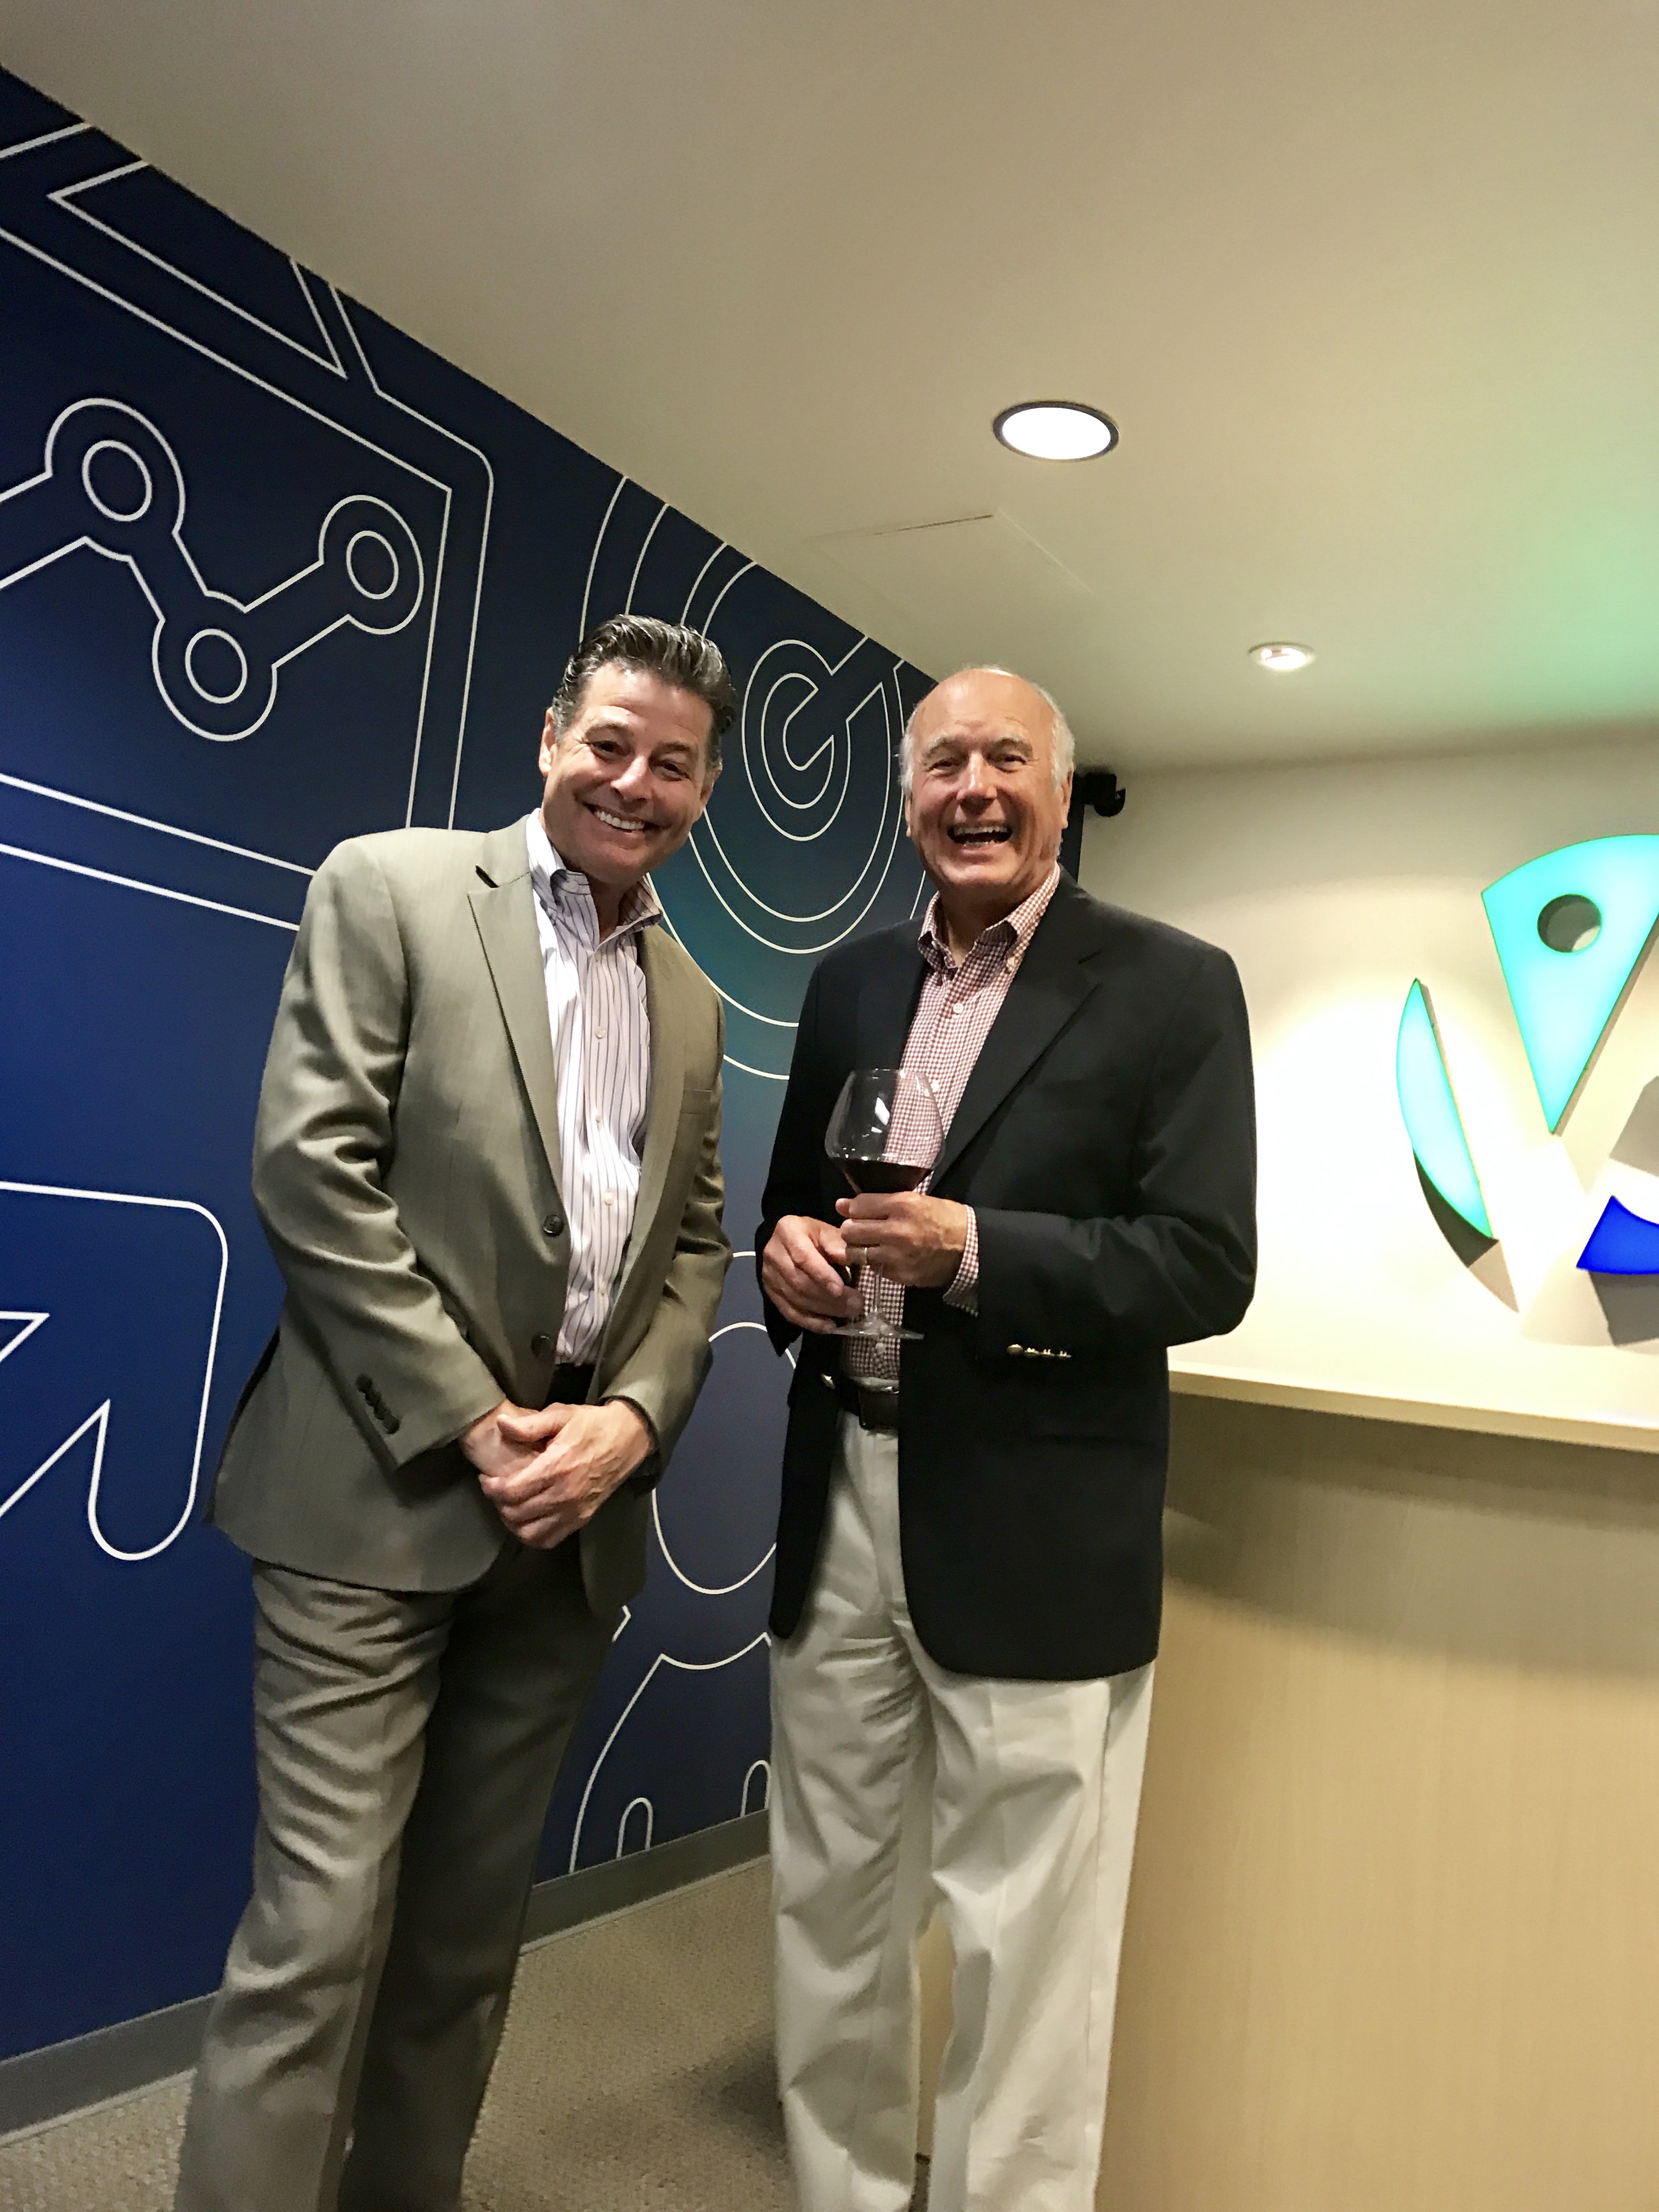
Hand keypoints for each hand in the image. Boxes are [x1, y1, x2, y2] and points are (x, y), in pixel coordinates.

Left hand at [461, 1398, 651, 1548]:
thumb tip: (501, 1425)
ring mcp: (574, 1510)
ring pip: (530, 1533)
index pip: (511, 1491)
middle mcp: (564, 1494)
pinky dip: (533, 1535)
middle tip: (495, 1489)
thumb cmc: (592, 1425)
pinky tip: (527, 1520)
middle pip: (516, 1513)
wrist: (628, 1439)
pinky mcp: (582, 1518)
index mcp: (556, 1467)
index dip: (491, 1488)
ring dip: (512, 1522)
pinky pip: (550, 1539)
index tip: (487, 1478)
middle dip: (498, 1502)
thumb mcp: (561, 1415)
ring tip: (508, 1506)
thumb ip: (529, 1424)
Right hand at [761, 1213, 862, 1334]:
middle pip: (800, 1282)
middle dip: (829, 1298)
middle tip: (855, 1305)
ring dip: (824, 1311)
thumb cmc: (813, 1235)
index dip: (822, 1276)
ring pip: (796, 1300)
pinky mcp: (771, 1294)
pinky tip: (829, 1326)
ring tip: (848, 1314)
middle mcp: (774, 1254)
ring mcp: (769, 1276)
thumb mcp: (826, 1231)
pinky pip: (790, 1313)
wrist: (786, 1241)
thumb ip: (838, 1244)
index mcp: (788, 1231)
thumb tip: (852, 1257)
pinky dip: (811, 1322)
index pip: (803, 1257)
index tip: (841, 1289)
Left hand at [836, 1193, 969, 1287]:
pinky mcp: (899, 1275)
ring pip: (856, 1253)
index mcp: (902, 1206)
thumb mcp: (915, 1201)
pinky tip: (885, 1257)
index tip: (852, 1211)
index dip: (851, 1209)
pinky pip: (873, 1268)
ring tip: (868, 1245)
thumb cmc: (944, 1219)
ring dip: (858, 1248)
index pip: (858, 1206)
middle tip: (858, 1230)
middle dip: (851, 1229)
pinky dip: (874, 1263)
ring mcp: (896, 1256)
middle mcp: (896, 1231)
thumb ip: (879, 1203)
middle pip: (851, 1230)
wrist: (969, 1248)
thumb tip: (843, 1205)